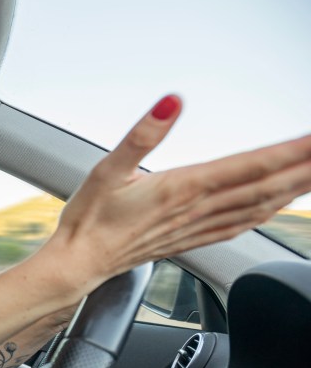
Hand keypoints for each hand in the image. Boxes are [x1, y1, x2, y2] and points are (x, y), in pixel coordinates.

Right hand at [0, 96, 310, 350]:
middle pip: (266, 186)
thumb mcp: (106, 170)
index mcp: (183, 188)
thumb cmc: (88, 220)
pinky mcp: (190, 238)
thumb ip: (142, 135)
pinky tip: (278, 206)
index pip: (250, 165)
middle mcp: (197, 210)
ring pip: (259, 206)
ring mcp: (196, 227)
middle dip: (304, 167)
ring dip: (293, 189)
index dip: (290, 150)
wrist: (78, 264)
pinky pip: (240, 225)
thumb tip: (171, 103)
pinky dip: (267, 212)